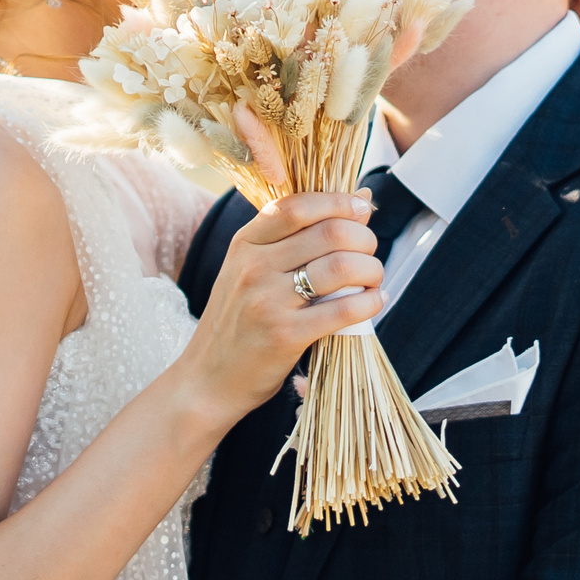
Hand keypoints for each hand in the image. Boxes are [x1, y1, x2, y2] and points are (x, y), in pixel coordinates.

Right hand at [177, 191, 380, 425]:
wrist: (206, 380)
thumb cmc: (237, 323)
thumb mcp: (249, 271)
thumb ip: (296, 237)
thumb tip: (361, 199)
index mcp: (245, 245)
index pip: (297, 206)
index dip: (338, 201)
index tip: (361, 209)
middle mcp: (253, 267)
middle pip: (329, 232)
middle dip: (364, 239)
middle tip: (369, 253)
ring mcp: (267, 301)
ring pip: (341, 266)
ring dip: (371, 270)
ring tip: (373, 280)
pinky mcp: (285, 336)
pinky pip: (343, 310)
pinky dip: (369, 303)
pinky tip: (373, 303)